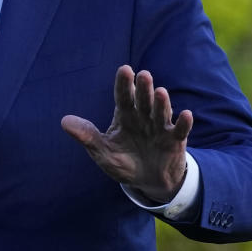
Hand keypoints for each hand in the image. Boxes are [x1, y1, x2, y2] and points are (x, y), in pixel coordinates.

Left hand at [60, 65, 192, 202]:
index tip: (124, 69)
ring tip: (160, 92)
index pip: (123, 97)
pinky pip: (180, 130)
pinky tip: (186, 114)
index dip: (123, 84)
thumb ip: (87, 136)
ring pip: (161, 112)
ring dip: (162, 102)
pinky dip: (183, 123)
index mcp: (124, 116)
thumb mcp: (102, 152)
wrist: (148, 181)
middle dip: (143, 89)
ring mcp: (159, 127)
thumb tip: (64, 121)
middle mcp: (143, 117)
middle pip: (142, 100)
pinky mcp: (174, 141)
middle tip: (143, 75)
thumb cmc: (124, 162)